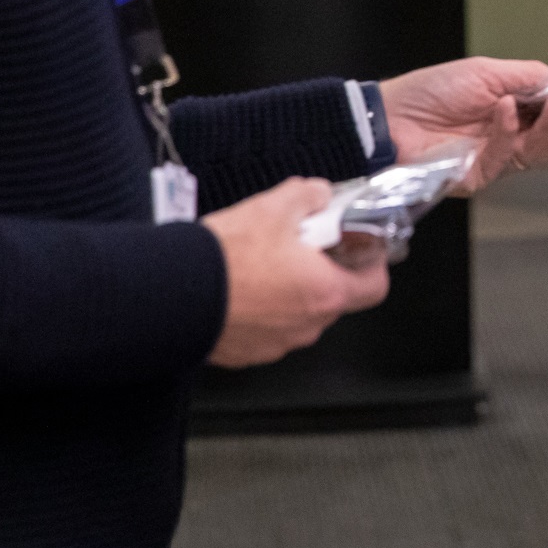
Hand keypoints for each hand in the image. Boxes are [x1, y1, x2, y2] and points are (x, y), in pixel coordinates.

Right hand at [202, 177, 389, 367]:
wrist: (171, 293)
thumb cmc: (226, 257)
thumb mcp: (274, 208)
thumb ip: (308, 196)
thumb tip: (319, 194)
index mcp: (325, 292)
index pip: (375, 287)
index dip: (372, 264)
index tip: (358, 247)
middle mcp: (307, 326)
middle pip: (333, 297)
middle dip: (321, 271)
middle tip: (300, 245)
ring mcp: (277, 343)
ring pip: (298, 313)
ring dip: (288, 291)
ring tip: (262, 263)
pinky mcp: (247, 353)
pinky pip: (266, 329)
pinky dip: (260, 310)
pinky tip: (239, 286)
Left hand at [379, 58, 547, 193]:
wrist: (389, 115)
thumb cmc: (432, 90)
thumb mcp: (488, 72)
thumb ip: (529, 78)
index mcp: (514, 110)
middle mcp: (510, 137)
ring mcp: (495, 158)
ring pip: (538, 151)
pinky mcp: (479, 175)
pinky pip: (504, 156)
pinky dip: (507, 131)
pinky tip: (505, 109)